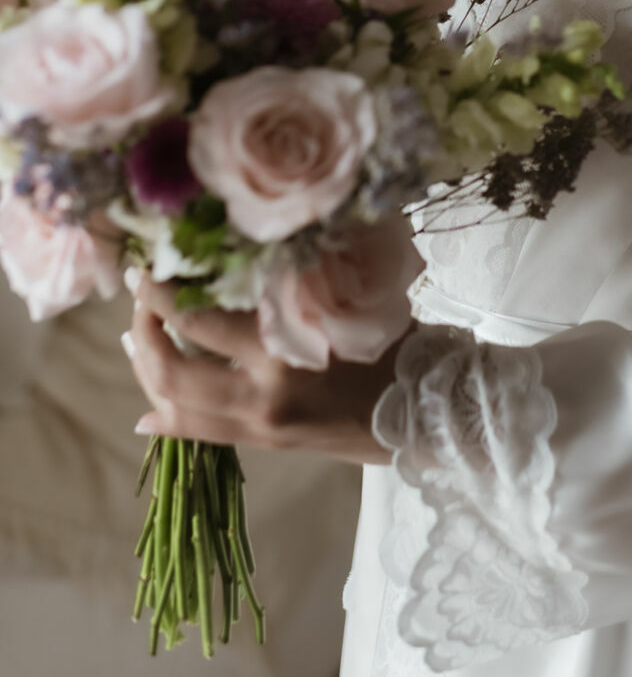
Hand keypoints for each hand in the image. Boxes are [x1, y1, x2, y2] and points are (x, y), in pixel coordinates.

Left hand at [123, 272, 405, 463]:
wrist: (423, 412)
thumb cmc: (393, 343)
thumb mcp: (342, 303)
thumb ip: (291, 285)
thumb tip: (235, 259)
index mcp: (283, 354)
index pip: (201, 322)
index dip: (165, 294)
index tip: (148, 265)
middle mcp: (261, 397)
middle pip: (171, 372)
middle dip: (145, 331)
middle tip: (140, 295)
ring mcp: (258, 425)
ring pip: (176, 407)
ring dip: (147, 371)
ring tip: (137, 337)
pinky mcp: (263, 443)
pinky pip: (199, 436)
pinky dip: (168, 419)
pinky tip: (148, 408)